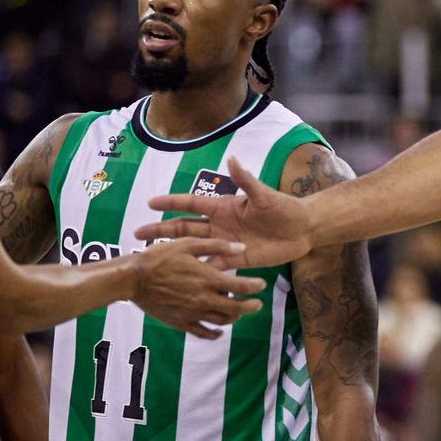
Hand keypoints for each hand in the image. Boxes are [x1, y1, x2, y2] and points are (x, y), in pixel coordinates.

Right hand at [132, 238, 263, 338]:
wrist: (133, 279)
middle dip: (250, 306)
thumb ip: (217, 246)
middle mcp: (204, 298)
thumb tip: (242, 247)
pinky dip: (215, 333)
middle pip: (236, 309)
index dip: (255, 287)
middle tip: (257, 304)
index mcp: (208, 279)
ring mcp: (193, 313)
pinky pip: (203, 332)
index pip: (241, 287)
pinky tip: (219, 330)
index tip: (261, 285)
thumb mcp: (188, 244)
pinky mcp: (181, 322)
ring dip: (234, 318)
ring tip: (238, 312)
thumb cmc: (159, 257)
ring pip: (222, 321)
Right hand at [135, 156, 315, 266]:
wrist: (302, 230)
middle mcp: (220, 225)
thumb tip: (231, 159)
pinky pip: (213, 266)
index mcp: (224, 207)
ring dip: (175, 253)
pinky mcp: (236, 259)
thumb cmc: (284, 208)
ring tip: (153, 259)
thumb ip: (246, 180)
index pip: (191, 203)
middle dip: (162, 230)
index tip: (150, 203)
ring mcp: (226, 243)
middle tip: (138, 234)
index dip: (171, 203)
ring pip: (194, 248)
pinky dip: (199, 272)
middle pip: (185, 228)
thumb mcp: (264, 195)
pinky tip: (182, 282)